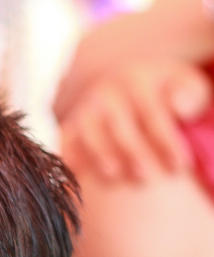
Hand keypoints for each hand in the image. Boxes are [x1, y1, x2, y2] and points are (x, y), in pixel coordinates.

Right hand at [59, 58, 212, 181]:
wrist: (122, 89)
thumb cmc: (162, 94)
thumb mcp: (184, 85)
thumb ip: (191, 95)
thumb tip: (179, 107)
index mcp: (138, 79)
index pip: (153, 113)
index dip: (167, 140)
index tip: (180, 165)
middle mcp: (107, 92)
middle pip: (120, 127)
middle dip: (134, 153)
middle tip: (148, 177)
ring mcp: (86, 109)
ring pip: (91, 135)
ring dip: (102, 156)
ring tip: (115, 175)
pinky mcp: (70, 127)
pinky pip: (66, 144)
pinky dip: (70, 158)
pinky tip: (79, 173)